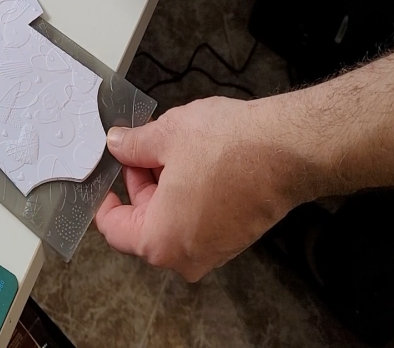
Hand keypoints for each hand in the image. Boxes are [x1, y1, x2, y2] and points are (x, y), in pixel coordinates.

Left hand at [95, 96, 308, 281]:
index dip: (103, 199)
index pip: (113, 228)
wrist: (290, 149)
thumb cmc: (230, 148)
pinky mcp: (235, 237)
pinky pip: (196, 218)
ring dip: (164, 185)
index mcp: (159, 242)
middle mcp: (186, 256)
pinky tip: (190, 158)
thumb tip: (118, 144)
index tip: (103, 178)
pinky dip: (187, 193)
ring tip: (167, 145)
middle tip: (137, 146)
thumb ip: (133, 145)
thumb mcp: (165, 136)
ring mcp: (214, 250)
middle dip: (139, 182)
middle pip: (143, 221)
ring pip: (171, 218)